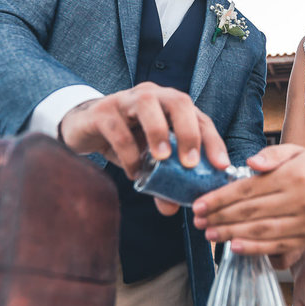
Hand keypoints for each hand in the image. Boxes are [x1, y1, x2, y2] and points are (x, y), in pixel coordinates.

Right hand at [57, 82, 229, 179]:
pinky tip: (132, 172)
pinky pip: (118, 128)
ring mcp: (126, 100)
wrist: (83, 129)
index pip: (200, 118)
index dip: (213, 141)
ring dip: (158, 132)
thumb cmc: (124, 139)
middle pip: (179, 102)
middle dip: (189, 132)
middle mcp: (153, 96)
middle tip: (190, 163)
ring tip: (161, 160)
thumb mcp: (147, 161)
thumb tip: (172, 209)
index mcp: (170, 106)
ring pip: (148, 103)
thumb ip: (161, 182)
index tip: (221, 166)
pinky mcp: (102, 112)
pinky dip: (128, 152)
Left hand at [192, 144, 304, 256]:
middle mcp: (299, 199)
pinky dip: (254, 248)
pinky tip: (234, 247)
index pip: (248, 189)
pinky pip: (277, 245)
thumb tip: (249, 163)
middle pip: (251, 211)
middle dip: (220, 217)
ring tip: (210, 234)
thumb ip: (271, 155)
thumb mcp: (296, 152)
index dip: (220, 198)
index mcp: (292, 176)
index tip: (199, 204)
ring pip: (262, 230)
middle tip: (198, 221)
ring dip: (232, 234)